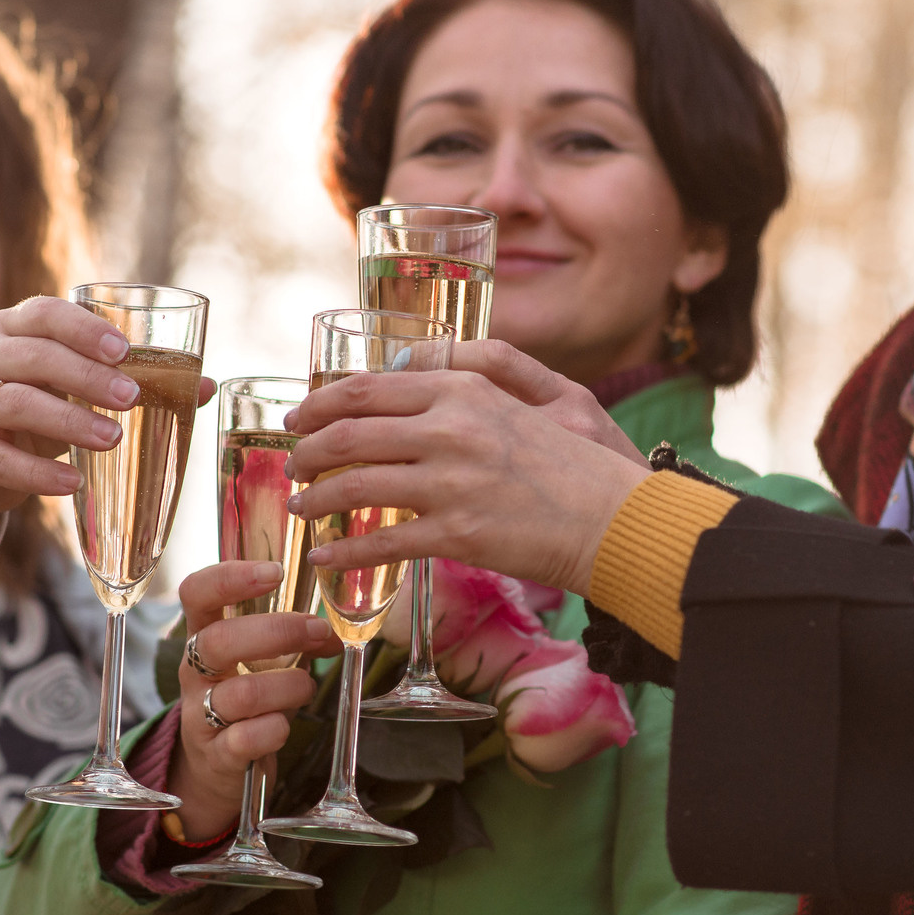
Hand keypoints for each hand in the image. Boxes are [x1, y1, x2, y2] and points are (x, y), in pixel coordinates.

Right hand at [0, 297, 213, 565]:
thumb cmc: (39, 410)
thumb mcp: (77, 388)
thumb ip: (134, 380)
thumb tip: (206, 384)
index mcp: (15, 328)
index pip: (45, 313)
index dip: (83, 328)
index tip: (123, 350)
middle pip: (33, 357)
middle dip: (86, 376)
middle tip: (132, 399)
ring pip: (14, 403)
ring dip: (67, 420)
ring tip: (112, 439)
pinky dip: (38, 471)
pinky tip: (73, 482)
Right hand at [167, 563, 340, 837]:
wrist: (217, 766)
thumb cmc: (247, 699)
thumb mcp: (261, 661)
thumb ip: (295, 640)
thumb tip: (336, 630)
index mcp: (202, 637)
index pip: (197, 594)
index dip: (229, 578)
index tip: (275, 573)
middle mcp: (195, 673)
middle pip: (216, 642)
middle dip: (275, 632)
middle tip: (315, 631)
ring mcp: (201, 715)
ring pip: (238, 695)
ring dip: (286, 686)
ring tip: (307, 686)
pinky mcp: (218, 755)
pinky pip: (244, 740)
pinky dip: (273, 730)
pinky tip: (284, 725)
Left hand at [288, 342, 649, 595]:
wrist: (618, 520)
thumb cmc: (582, 459)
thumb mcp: (544, 390)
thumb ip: (482, 365)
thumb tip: (415, 358)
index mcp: (466, 389)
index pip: (370, 388)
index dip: (320, 404)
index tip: (300, 418)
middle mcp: (452, 429)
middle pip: (350, 433)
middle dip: (308, 450)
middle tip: (295, 463)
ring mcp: (452, 483)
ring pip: (356, 485)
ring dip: (316, 498)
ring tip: (302, 506)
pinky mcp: (458, 534)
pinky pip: (382, 541)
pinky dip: (345, 550)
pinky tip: (326, 557)